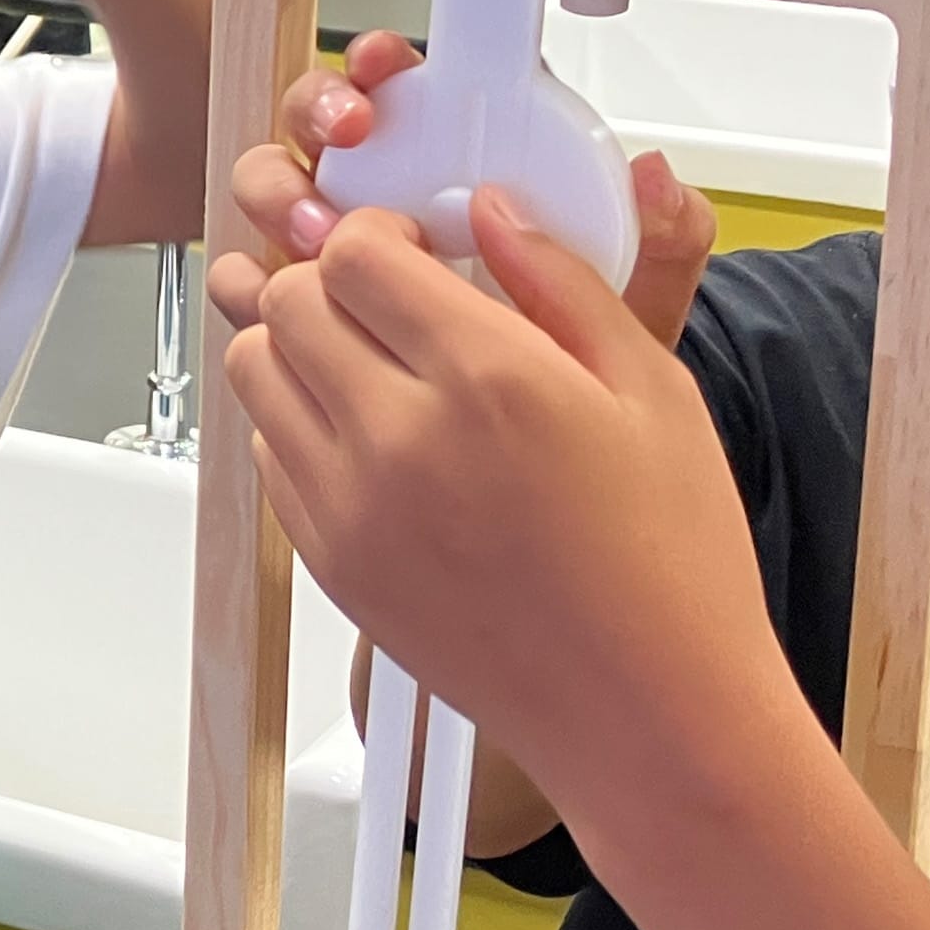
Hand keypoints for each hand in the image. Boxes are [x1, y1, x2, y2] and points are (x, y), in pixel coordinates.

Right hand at [215, 30, 713, 345]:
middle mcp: (388, 191)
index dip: (378, 64)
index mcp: (460, 163)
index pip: (403, 83)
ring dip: (280, 196)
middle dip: (315, 118)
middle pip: (318, 123)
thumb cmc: (581, 365)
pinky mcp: (304, 312)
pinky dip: (247, 278)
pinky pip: (252, 276)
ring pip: (273, 189)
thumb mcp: (633, 307)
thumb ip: (661, 243)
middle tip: (347, 143)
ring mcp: (338, 252)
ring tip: (314, 234)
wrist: (551, 461)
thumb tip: (659, 179)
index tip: (383, 71)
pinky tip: (266, 296)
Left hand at [222, 194, 786, 820]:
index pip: (353, 254)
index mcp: (489, 380)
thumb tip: (492, 211)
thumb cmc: (673, 567)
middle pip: (287, 302)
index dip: (378, 234)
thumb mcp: (655, 392)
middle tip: (390, 300)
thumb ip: (561, 283)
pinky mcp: (333, 566)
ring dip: (301, 347)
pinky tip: (375, 438)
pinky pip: (269, 456)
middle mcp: (401, 440)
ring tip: (375, 364)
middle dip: (330, 281)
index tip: (417, 248)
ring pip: (257, 373)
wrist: (650, 718)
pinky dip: (300, 425)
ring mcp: (353, 510)